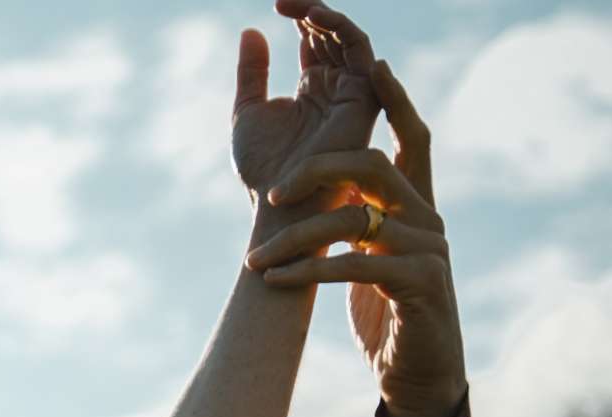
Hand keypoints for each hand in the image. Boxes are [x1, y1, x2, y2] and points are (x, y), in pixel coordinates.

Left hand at [231, 2, 379, 199]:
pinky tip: (315, 18)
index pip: (313, 41)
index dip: (299, 17)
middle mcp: (336, 89)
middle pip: (332, 36)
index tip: (275, 3)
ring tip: (299, 6)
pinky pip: (361, 54)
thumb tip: (252, 30)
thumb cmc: (261, 169)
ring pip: (348, 40)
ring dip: (326, 16)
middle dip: (310, 11)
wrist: (278, 203)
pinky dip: (341, 29)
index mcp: (312, 90)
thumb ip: (252, 72)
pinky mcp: (363, 100)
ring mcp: (351, 94)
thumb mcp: (248, 111)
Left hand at [246, 61, 466, 416]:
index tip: (376, 65)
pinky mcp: (421, 285)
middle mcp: (428, 219)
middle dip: (318, 170)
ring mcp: (429, 250)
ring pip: (354, 220)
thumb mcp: (367, 260)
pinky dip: (310, 270)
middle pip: (374, 166)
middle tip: (271, 192)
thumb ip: (353, 224)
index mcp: (416, 206)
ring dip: (295, 239)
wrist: (417, 374)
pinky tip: (277, 280)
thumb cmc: (386, 314)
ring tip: (252, 261)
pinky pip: (357, 264)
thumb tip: (316, 197)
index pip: (413, 140)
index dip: (398, 100)